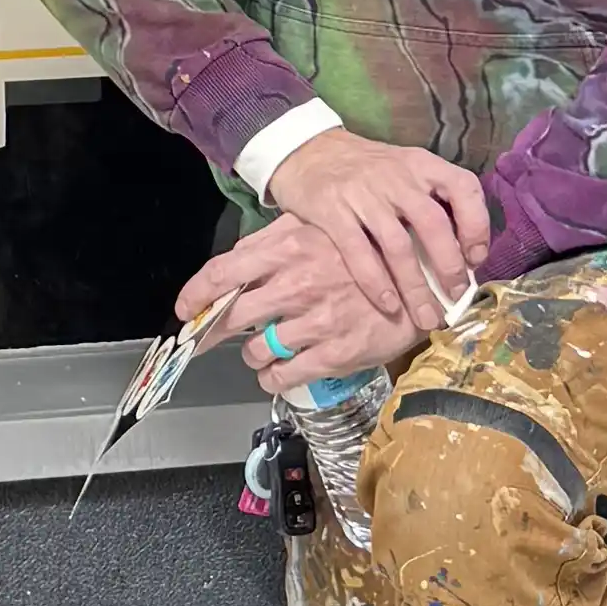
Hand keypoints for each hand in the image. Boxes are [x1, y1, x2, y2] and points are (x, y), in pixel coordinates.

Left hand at [174, 134, 489, 389]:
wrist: (423, 279)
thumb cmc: (365, 251)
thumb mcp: (317, 228)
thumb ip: (273, 243)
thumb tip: (233, 263)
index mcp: (289, 247)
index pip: (223, 271)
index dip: (196, 294)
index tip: (183, 310)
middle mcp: (298, 283)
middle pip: (234, 315)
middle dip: (219, 331)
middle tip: (215, 337)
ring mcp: (318, 320)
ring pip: (257, 349)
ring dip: (253, 354)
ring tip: (263, 350)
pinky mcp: (337, 352)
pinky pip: (285, 375)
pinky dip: (273, 377)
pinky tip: (277, 372)